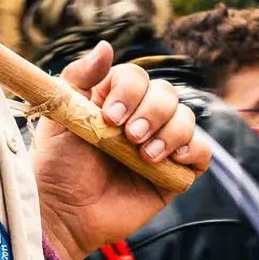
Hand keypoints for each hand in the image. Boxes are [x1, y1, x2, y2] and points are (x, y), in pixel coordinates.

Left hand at [29, 42, 211, 259]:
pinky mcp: (173, 174)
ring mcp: (159, 145)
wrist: (64, 213)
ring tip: (145, 155)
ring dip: (170, 132)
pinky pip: (201, 153)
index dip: (129, 92)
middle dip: (151, 112)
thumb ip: (80, 77)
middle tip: (129, 136)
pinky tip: (170, 159)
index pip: (137, 78)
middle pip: (166, 94)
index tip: (110, 117)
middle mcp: (140, 118)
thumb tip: (107, 46)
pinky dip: (192, 150)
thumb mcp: (61, 114)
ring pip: (186, 120)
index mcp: (114, 99)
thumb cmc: (57, 165)